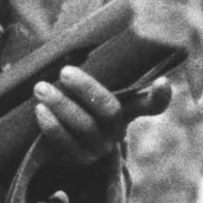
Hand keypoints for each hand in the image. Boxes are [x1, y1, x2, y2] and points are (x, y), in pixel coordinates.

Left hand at [34, 66, 168, 166]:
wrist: (66, 146)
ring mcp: (98, 147)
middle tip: (64, 72)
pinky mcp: (77, 159)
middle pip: (109, 111)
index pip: (151, 105)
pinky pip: (65, 144)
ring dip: (62, 106)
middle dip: (87, 90)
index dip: (159, 96)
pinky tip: (39, 110)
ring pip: (85, 127)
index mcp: (126, 110)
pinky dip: (52, 125)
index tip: (162, 82)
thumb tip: (79, 43)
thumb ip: (96, 77)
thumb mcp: (90, 94)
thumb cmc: (79, 107)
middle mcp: (116, 130)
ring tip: (41, 88)